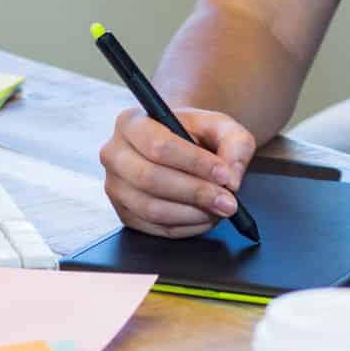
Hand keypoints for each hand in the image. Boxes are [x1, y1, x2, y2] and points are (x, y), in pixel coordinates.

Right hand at [98, 105, 256, 238]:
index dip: (194, 163)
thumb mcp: (221, 126)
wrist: (178, 146)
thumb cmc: (196, 133)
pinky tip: (205, 217)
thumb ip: (234, 142)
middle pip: (150, 179)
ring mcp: (115, 187)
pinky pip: (155, 228)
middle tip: (228, 201)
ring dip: (192, 213)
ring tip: (219, 208)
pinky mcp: (125, 214)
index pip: (158, 145)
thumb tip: (231, 176)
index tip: (224, 175)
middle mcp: (114, 154)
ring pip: (152, 208)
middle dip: (195, 193)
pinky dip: (186, 227)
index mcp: (131, 122)